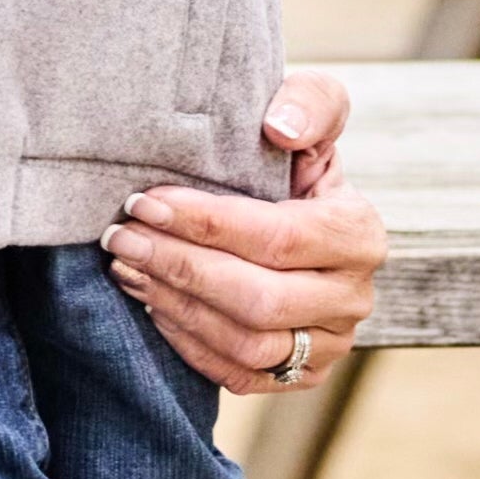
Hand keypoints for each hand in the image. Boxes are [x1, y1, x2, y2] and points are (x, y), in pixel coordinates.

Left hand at [101, 76, 385, 394]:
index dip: (206, 224)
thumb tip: (280, 129)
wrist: (293, 210)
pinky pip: (239, 376)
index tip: (145, 202)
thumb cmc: (290, 157)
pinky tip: (152, 302)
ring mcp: (331, 344)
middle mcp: (353, 296)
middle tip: (121, 239)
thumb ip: (309, 103)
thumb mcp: (308, 112)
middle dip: (180, 268)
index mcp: (358, 232)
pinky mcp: (301, 375)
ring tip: (128, 268)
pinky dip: (188, 343)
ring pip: (247, 345)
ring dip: (177, 307)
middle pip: (259, 299)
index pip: (277, 238)